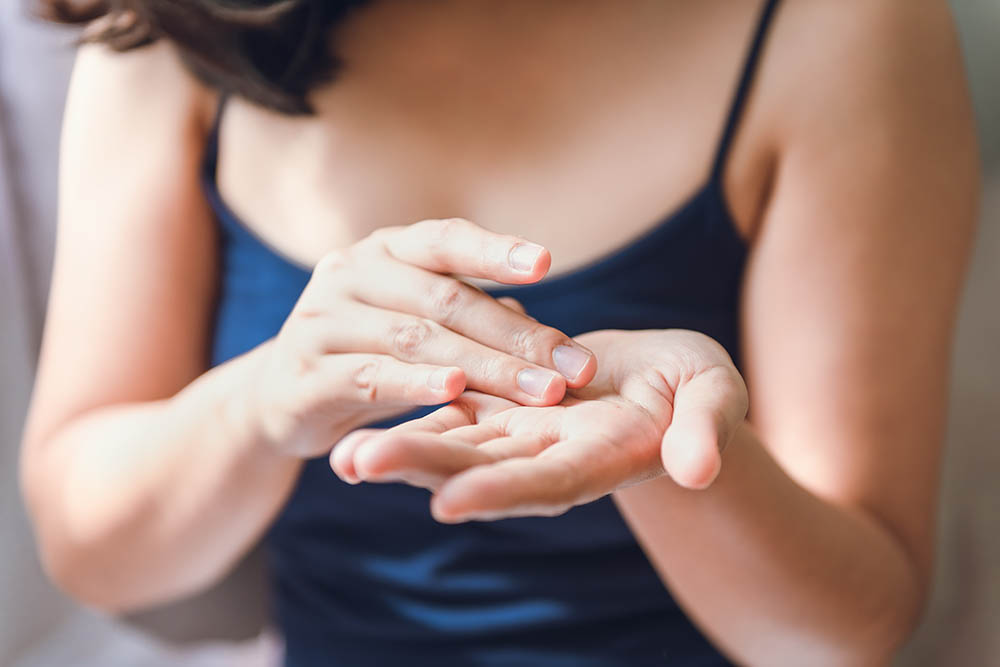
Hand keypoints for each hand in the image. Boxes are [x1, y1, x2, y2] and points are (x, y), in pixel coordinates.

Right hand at [242, 218, 596, 457]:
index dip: (494, 250)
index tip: (545, 263)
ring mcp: (323, 320)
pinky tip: (454, 393)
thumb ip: (471, 318)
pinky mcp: (306, 373)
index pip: (444, 240)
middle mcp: (351, 272)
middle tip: (574, 367)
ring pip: (416, 339)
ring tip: (540, 391)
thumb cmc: (371, 351)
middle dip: (517, 336)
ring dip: (485, 368)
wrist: (285, 395)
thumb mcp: (420, 323)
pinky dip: (414, 384)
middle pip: (445, 299)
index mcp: (386, 250)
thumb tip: (539, 330)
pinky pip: (369, 376)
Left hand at [329, 329, 746, 520]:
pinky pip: (454, 410)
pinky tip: (360, 421)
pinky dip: (414, 413)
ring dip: (400, 449)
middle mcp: (548, 457)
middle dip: (420, 469)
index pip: (548, 482)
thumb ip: (704, 432)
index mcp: (600, 459)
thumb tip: (698, 469)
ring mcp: (521, 433)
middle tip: (359, 465)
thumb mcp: (714, 400)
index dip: (501, 491)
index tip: (449, 502)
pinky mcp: (504, 406)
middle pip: (480, 469)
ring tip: (342, 457)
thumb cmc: (699, 390)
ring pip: (455, 443)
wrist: (664, 381)